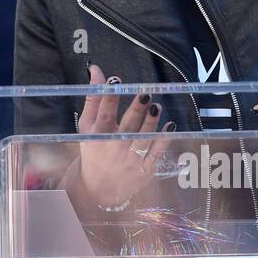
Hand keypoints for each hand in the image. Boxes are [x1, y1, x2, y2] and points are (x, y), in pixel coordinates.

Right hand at [61, 62, 173, 209]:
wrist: (98, 188)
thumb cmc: (94, 149)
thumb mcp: (87, 126)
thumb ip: (93, 97)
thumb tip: (95, 69)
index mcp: (98, 134)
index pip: (104, 112)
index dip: (110, 96)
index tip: (117, 80)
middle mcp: (114, 147)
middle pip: (127, 125)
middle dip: (137, 109)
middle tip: (146, 94)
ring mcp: (130, 159)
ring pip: (144, 138)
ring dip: (152, 122)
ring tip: (156, 107)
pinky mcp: (144, 169)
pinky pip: (157, 153)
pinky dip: (164, 139)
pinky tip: (170, 125)